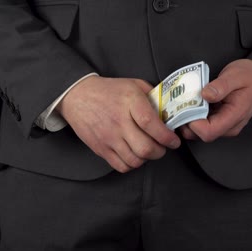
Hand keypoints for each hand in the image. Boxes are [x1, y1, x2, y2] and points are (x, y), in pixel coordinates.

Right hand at [56, 76, 180, 172]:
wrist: (78, 96)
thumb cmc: (108, 91)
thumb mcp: (134, 84)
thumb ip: (153, 96)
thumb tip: (170, 111)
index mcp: (130, 102)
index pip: (151, 124)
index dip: (167, 136)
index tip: (174, 140)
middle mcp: (119, 121)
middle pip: (145, 148)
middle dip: (160, 151)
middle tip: (163, 147)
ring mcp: (108, 137)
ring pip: (135, 160)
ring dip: (147, 159)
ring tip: (148, 150)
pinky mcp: (101, 148)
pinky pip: (121, 166)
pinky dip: (132, 164)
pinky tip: (134, 155)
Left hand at [179, 59, 251, 141]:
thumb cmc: (251, 76)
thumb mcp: (236, 75)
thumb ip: (221, 86)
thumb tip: (205, 94)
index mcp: (234, 116)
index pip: (208, 132)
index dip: (193, 123)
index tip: (186, 107)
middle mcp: (229, 126)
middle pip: (201, 134)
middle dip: (187, 121)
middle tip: (180, 103)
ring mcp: (224, 126)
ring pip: (199, 132)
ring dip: (188, 119)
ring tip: (185, 102)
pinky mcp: (219, 122)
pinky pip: (202, 125)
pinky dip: (193, 116)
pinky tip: (191, 104)